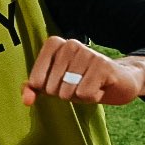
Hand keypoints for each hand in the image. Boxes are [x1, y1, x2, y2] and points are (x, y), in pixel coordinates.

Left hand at [20, 36, 144, 106]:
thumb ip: (34, 88)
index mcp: (53, 44)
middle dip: (65, 94)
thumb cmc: (82, 81)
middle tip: (79, 84)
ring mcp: (87, 53)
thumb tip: (26, 100)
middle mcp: (69, 44)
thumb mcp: (54, 84)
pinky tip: (100, 87)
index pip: (35, 80)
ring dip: (79, 96)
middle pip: (52, 88)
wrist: (118, 81)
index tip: (61, 82)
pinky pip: (85, 94)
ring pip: (68, 92)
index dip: (47, 89)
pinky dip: (92, 97)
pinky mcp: (103, 65)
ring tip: (90, 85)